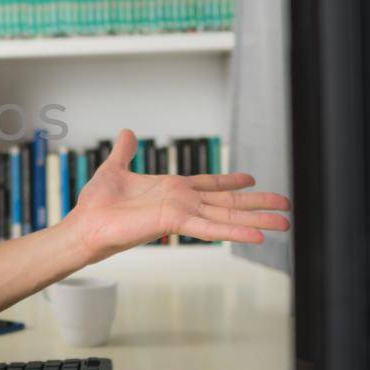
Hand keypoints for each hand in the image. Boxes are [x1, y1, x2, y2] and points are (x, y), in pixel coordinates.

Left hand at [63, 129, 290, 259]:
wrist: (84, 225)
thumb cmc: (96, 204)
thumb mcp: (114, 169)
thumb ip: (125, 152)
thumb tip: (127, 133)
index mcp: (172, 190)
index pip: (209, 185)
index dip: (231, 181)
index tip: (252, 179)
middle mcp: (182, 203)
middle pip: (228, 202)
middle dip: (257, 204)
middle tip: (285, 206)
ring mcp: (181, 214)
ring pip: (227, 216)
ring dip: (256, 220)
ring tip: (284, 224)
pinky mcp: (174, 224)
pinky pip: (210, 228)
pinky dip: (234, 232)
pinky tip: (256, 236)